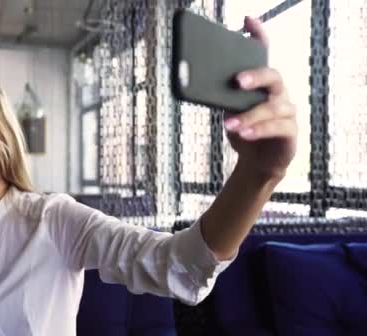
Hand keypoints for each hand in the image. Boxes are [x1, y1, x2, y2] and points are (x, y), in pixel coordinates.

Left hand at [224, 16, 297, 179]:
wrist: (257, 161)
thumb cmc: (243, 130)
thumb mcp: (228, 112)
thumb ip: (222, 98)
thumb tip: (199, 85)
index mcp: (261, 84)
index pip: (263, 55)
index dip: (259, 36)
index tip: (247, 21)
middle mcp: (278, 93)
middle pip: (273, 76)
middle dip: (256, 76)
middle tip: (238, 81)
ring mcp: (287, 111)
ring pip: (273, 106)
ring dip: (250, 115)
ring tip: (230, 124)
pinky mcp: (290, 131)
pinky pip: (278, 127)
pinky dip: (259, 130)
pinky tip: (244, 133)